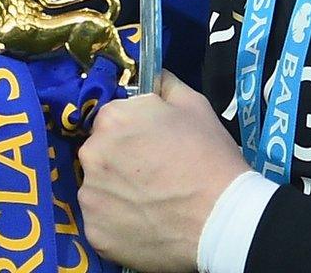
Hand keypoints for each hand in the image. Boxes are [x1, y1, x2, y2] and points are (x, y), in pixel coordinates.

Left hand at [78, 72, 249, 272]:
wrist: (221, 218)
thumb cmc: (209, 156)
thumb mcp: (195, 105)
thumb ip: (166, 85)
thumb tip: (154, 78)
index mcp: (112, 119)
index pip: (112, 119)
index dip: (134, 131)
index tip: (153, 144)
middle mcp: (91, 155)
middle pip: (101, 153)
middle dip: (121, 161)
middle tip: (154, 175)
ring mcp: (90, 197)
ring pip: (99, 189)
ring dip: (117, 193)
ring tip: (151, 204)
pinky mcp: (95, 233)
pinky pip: (102, 222)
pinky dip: (118, 224)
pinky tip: (145, 225)